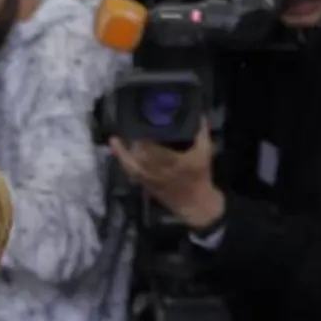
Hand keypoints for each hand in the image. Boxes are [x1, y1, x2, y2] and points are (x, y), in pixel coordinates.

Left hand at [109, 132, 224, 228]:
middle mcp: (156, 171)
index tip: (139, 123)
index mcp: (171, 162)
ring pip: (130, 165)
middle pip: (137, 156)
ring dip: (121, 153)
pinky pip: (130, 173)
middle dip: (130, 142)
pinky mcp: (145, 185)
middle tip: (125, 126)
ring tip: (115, 140)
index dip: (143, 138)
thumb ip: (202, 133)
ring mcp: (148, 179)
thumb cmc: (200, 178)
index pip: (152, 149)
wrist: (196, 205)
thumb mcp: (205, 153)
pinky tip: (118, 153)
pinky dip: (123, 162)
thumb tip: (200, 115)